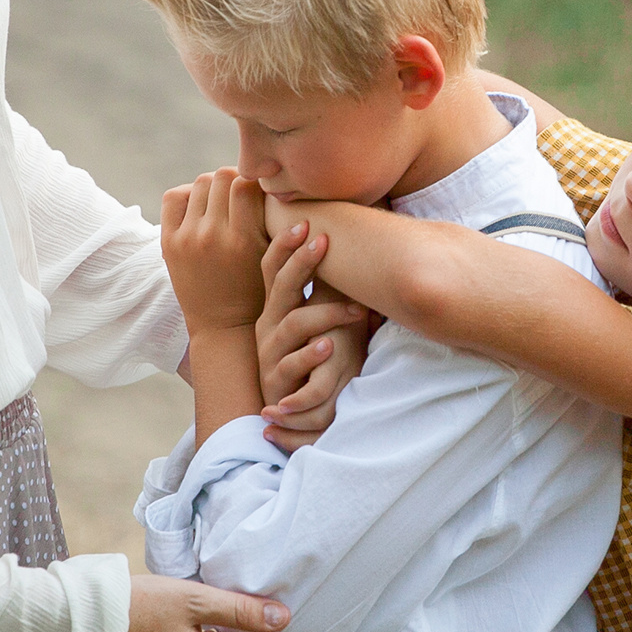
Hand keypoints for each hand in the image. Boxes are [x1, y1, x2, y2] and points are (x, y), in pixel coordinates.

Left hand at [161, 169, 268, 333]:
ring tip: (224, 202)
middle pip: (222, 176)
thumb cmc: (259, 291)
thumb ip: (275, 222)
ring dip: (214, 187)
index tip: (261, 191)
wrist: (225, 327)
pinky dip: (188, 195)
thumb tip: (277, 182)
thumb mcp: (275, 259)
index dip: (256, 181)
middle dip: (235, 181)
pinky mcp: (168, 242)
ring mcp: (186, 239)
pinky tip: (201, 207)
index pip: (246, 183)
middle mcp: (211, 236)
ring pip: (200, 183)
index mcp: (242, 240)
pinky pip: (174, 197)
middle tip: (243, 194)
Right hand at [257, 220, 370, 442]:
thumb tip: (361, 246)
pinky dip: (311, 355)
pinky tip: (329, 347)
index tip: (305, 223)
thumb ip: (330, 288)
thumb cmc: (317, 357)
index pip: (274, 268)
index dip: (285, 245)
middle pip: (280, 286)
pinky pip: (292, 365)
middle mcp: (270, 324)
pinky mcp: (278, 380)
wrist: (297, 408)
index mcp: (278, 305)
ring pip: (292, 324)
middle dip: (300, 263)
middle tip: (322, 242)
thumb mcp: (323, 318)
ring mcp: (271, 351)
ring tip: (355, 311)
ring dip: (325, 314)